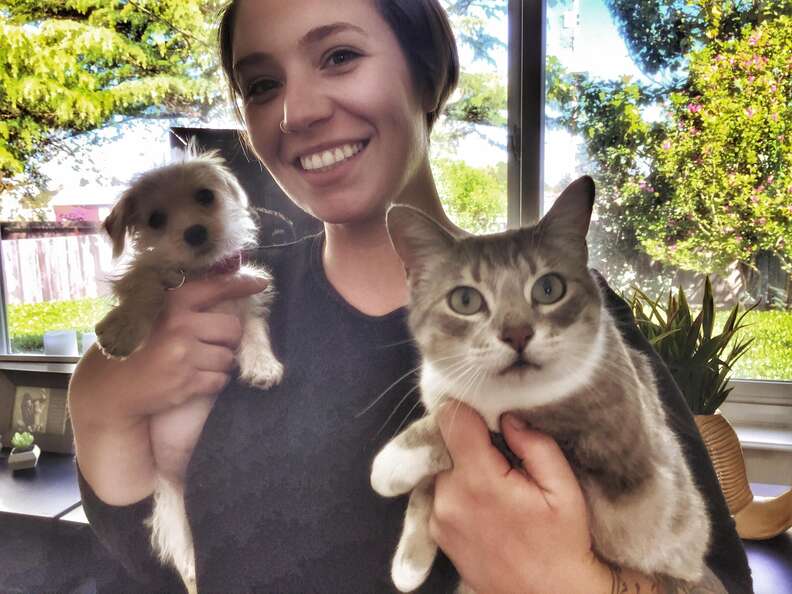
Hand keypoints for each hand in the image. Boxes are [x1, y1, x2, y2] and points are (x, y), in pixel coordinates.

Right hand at [72, 273, 267, 424]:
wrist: (108, 390)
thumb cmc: (130, 348)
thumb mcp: (147, 313)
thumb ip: (179, 302)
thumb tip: (221, 285)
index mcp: (170, 302)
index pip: (215, 287)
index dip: (241, 284)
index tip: (261, 283)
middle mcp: (179, 325)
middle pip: (232, 329)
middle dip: (228, 339)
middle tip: (212, 344)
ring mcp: (184, 354)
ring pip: (228, 357)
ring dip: (219, 362)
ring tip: (197, 363)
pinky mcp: (187, 382)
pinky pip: (220, 379)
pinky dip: (213, 381)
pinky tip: (194, 379)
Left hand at [430, 400, 611, 593]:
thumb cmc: (561, 544)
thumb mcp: (563, 489)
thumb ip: (535, 444)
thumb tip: (507, 418)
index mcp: (479, 481)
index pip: (451, 420)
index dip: (469, 410)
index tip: (487, 417)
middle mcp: (448, 497)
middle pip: (444, 443)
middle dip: (469, 442)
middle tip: (499, 455)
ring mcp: (438, 517)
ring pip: (441, 467)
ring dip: (462, 467)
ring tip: (496, 484)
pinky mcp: (436, 532)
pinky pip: (439, 492)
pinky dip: (457, 489)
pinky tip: (485, 503)